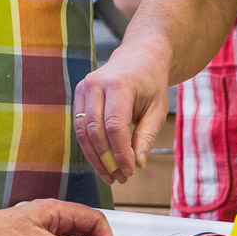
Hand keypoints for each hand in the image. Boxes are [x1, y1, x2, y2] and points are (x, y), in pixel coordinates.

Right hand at [72, 51, 168, 183]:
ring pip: (82, 131)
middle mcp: (95, 83)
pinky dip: (90, 147)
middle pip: (94, 130)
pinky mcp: (78, 95)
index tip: (130, 171)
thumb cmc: (151, 83)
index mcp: (119, 84)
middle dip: (107, 159)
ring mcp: (83, 88)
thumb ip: (147, 136)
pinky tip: (102, 161)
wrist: (139, 57)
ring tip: (110, 175)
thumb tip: (138, 164)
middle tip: (120, 178)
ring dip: (95, 157)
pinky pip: (79, 127)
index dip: (120, 152)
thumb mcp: (158, 108)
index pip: (114, 125)